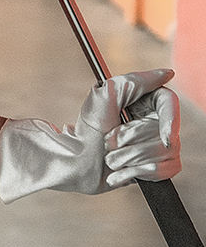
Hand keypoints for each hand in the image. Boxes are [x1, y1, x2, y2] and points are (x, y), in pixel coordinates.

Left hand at [0, 68, 180, 202]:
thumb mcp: (109, 94)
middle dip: (130, 139)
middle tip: (108, 139)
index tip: (164, 137)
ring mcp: (156, 145)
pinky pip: (161, 172)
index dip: (170, 121)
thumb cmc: (89, 126)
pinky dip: (133, 172)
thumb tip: (168, 73)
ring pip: (163, 153)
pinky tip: (117, 171)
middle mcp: (155, 122)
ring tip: (110, 156)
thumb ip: (138, 81)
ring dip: (128, 157)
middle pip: (165, 132)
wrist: (76, 161)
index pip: (170, 103)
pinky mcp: (154, 168)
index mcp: (145, 101)